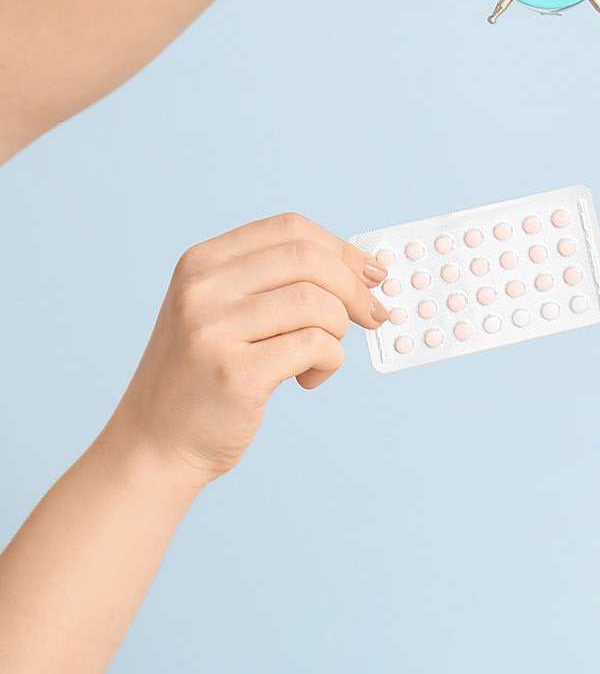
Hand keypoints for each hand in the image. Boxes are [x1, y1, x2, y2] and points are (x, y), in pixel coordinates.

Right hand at [101, 213, 387, 489]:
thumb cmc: (205, 376)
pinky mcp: (234, 374)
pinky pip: (316, 346)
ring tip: (319, 356)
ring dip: (338, 330)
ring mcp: (212, 330)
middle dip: (354, 288)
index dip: (341, 249)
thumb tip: (364, 267)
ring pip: (317, 304)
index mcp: (201, 263)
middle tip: (371, 316)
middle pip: (309, 260)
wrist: (154, 445)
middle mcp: (201, 289)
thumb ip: (277, 282)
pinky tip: (306, 379)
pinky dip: (329, 362)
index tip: (371, 274)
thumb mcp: (223, 311)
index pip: (290, 228)